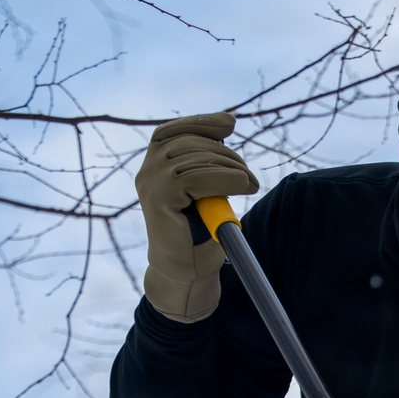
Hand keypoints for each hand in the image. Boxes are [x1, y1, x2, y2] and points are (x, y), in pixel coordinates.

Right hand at [135, 112, 258, 321]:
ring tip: (251, 183)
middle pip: (188, 143)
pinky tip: (243, 186)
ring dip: (230, 168)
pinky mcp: (159, 197)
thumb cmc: (198, 237)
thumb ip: (209, 163)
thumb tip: (228, 125)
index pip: (173, 132)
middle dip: (225, 153)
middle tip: (250, 175)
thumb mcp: (206, 190)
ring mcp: (150, 183)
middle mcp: (147, 171)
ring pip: (195, 159)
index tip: (230, 124)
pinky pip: (195, 176)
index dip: (201, 123)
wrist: (187, 274)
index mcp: (154, 167)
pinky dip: (225, 178)